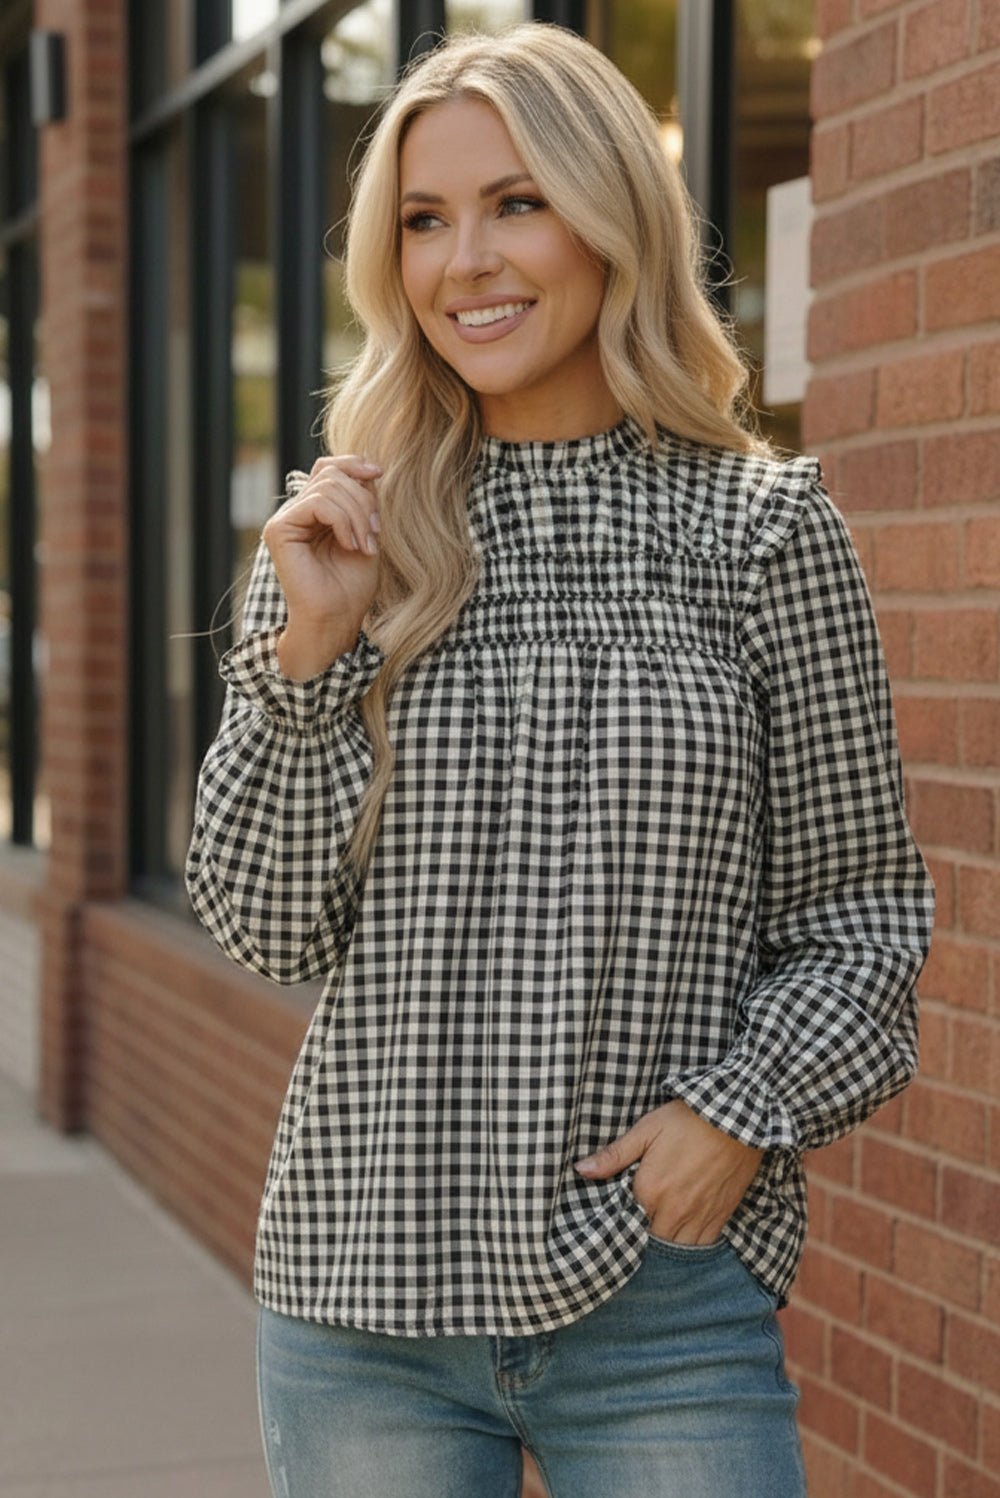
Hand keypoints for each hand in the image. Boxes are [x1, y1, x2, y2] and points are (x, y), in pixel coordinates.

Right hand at [262, 455, 382, 678]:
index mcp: (314, 511)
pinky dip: (341, 521)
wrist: (336, 619)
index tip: (378, 473)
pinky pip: (317, 503)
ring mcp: (285, 520)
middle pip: (331, 474)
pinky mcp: (279, 530)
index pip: (328, 468)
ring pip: (327, 487)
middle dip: (362, 499)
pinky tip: (349, 545)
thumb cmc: (351, 585)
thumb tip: (369, 468)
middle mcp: (296, 512)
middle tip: (375, 533)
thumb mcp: (366, 533)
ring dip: (357, 514)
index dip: (353, 464)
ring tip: (365, 545)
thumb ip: (362, 500)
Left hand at [575, 1100, 762, 1244]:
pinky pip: (701, 1245)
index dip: (621, 1220)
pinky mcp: (719, 1217)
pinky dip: (690, 1244)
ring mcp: (698, 1217)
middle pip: (649, 1240)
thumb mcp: (645, 1130)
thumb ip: (613, 1155)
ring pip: (675, 1248)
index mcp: (649, 1190)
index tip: (619, 1215)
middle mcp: (672, 1210)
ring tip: (659, 1230)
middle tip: (638, 1224)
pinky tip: (683, 1233)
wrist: (736, 1117)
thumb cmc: (687, 1120)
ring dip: (665, 1242)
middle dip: (642, 1235)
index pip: (625, 1221)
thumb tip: (581, 1170)